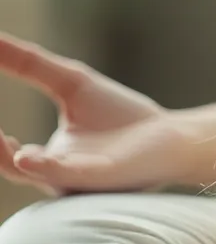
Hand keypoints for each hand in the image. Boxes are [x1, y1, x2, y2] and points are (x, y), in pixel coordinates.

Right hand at [0, 32, 182, 194]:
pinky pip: (68, 177)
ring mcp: (75, 180)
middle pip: (4, 163)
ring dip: (5, 156)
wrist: (170, 136)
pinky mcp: (100, 179)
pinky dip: (46, 167)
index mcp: (42, 159)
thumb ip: (28, 64)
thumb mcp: (70, 83)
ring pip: (32, 174)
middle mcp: (52, 175)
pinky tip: (26, 155)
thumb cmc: (122, 116)